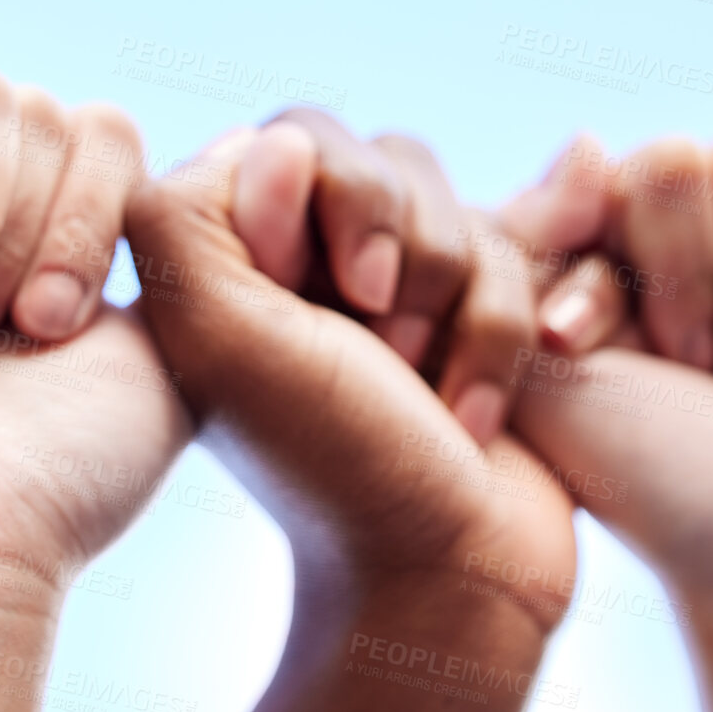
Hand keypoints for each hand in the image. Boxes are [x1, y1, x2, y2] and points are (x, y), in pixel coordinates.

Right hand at [0, 71, 189, 711]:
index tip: (61, 330)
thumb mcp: (182, 352)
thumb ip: (217, 243)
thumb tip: (260, 140)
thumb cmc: (61, 476)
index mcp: (44, 237)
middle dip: (38, 223)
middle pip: (40, 106)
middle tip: (6, 335)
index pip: (101, 130)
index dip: (97, 211)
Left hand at [128, 111, 574, 613]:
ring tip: (426, 391)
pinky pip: (515, 250)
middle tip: (383, 348)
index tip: (327, 299)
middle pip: (382, 156)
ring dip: (457, 303)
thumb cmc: (333, 461)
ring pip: (455, 204)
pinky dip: (502, 335)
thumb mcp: (223, 337)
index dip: (332, 200)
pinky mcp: (471, 312)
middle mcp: (302, 261)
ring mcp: (391, 287)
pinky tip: (471, 415)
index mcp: (225, 257)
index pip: (293, 137)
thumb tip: (278, 142)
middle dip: (405, 252)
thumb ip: (197, 216)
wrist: (451, 573)